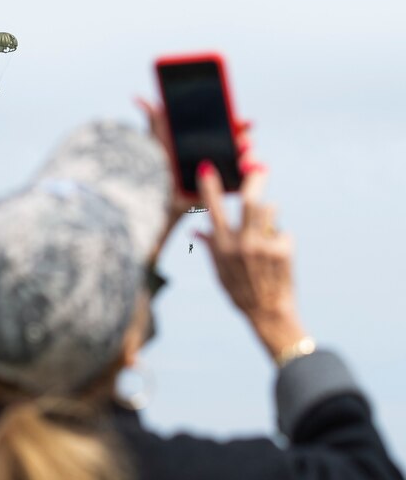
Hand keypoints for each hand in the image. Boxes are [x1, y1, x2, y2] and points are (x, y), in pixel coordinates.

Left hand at [135, 98, 256, 261]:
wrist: (155, 197)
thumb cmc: (155, 169)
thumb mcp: (157, 141)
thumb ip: (154, 119)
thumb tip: (138, 97)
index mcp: (204, 139)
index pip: (227, 127)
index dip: (238, 123)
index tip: (245, 121)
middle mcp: (216, 153)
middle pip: (239, 142)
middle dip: (246, 139)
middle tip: (244, 138)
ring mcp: (221, 171)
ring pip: (244, 160)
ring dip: (250, 156)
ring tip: (246, 154)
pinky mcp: (224, 189)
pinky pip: (243, 182)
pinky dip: (249, 176)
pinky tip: (249, 171)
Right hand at [195, 160, 307, 362]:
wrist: (267, 312)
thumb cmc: (240, 291)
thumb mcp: (219, 270)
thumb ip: (211, 246)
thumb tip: (197, 230)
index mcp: (221, 246)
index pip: (213, 210)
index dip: (209, 188)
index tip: (206, 168)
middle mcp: (241, 243)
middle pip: (250, 200)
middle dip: (255, 179)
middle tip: (259, 166)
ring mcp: (263, 245)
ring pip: (269, 211)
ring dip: (268, 215)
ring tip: (266, 231)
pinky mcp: (282, 249)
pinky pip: (282, 232)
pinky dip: (280, 240)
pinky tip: (277, 256)